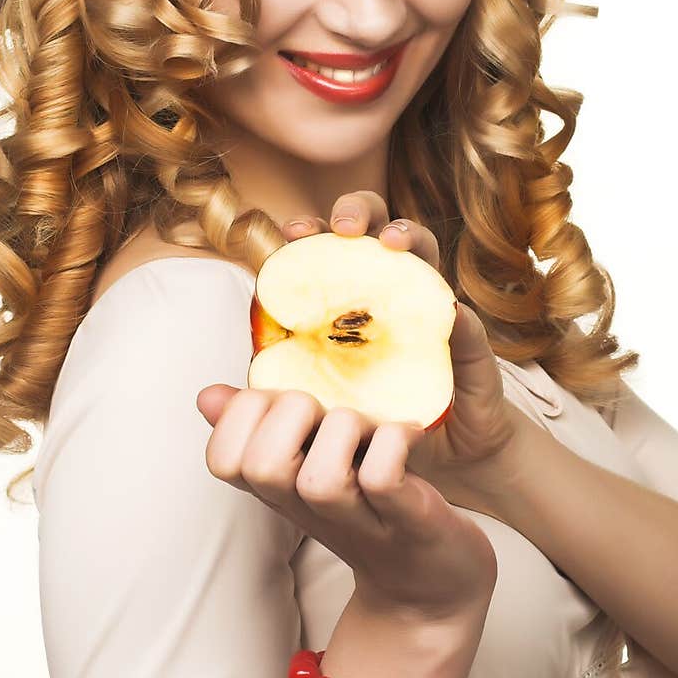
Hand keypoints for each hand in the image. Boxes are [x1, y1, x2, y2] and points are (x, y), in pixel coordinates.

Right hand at [195, 384, 497, 622]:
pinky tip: (408, 431)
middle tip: (329, 411)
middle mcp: (308, 508)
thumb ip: (261, 426)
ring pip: (320, 479)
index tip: (287, 402)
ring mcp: (358, 520)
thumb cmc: (370, 507)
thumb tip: (210, 396)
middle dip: (292, 412)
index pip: (222, 458)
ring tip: (371, 426)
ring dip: (345, 430)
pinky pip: (383, 479)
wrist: (432, 583)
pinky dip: (393, 443)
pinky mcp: (409, 521)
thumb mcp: (309, 462)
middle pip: (261, 466)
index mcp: (279, 490)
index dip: (245, 414)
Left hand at [278, 191, 517, 512]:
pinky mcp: (471, 352)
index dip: (314, 230)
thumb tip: (206, 396)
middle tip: (344, 227)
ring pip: (426, 254)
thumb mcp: (313, 408)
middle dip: (360, 211)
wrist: (427, 467)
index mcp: (354, 295)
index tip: (293, 231)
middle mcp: (393, 291)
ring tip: (390, 245)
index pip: (332, 246)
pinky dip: (462, 319)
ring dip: (410, 237)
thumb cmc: (367, 424)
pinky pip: (469, 328)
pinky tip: (450, 314)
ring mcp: (433, 313)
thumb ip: (267, 396)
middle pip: (377, 227)